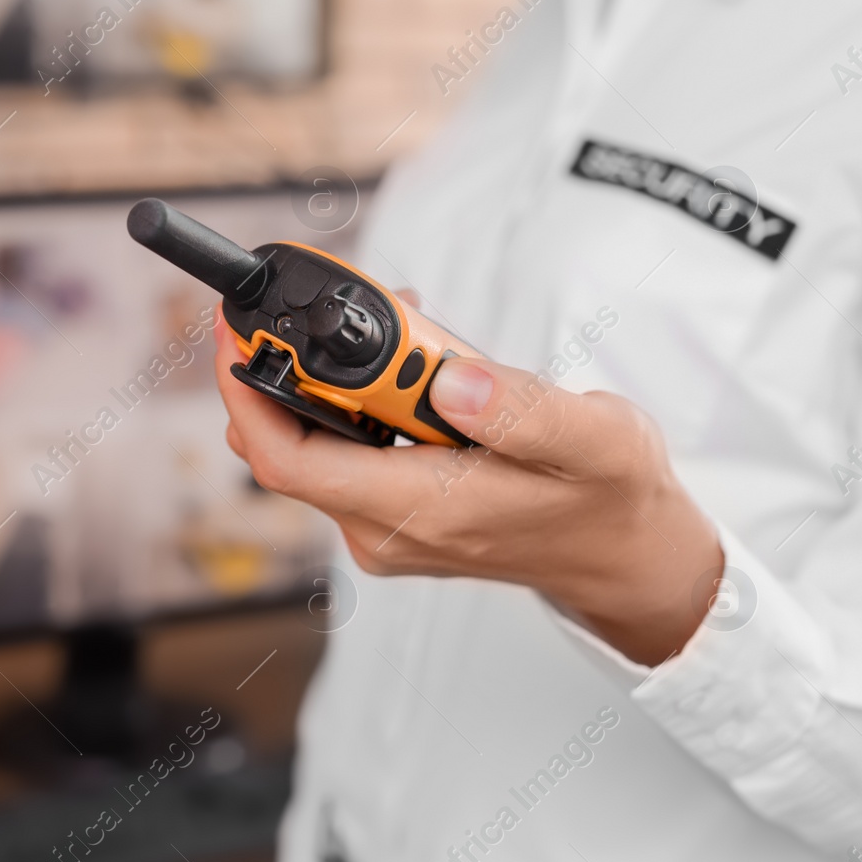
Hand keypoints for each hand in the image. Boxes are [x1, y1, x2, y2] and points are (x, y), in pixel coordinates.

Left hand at [214, 303, 722, 665]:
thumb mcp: (594, 440)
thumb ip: (521, 409)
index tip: (237, 331)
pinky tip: (413, 370)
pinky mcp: (392, 518)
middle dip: (300, 369)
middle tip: (352, 305)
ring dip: (338, 383)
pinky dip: (361, 404)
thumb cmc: (611, 497)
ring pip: (320, 445)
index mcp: (422, 511)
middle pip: (293, 446)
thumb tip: (449, 378)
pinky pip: (348, 454)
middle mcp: (386, 531)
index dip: (247, 394)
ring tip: (403, 329)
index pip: (289, 462)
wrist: (625, 557)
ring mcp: (385, 530)